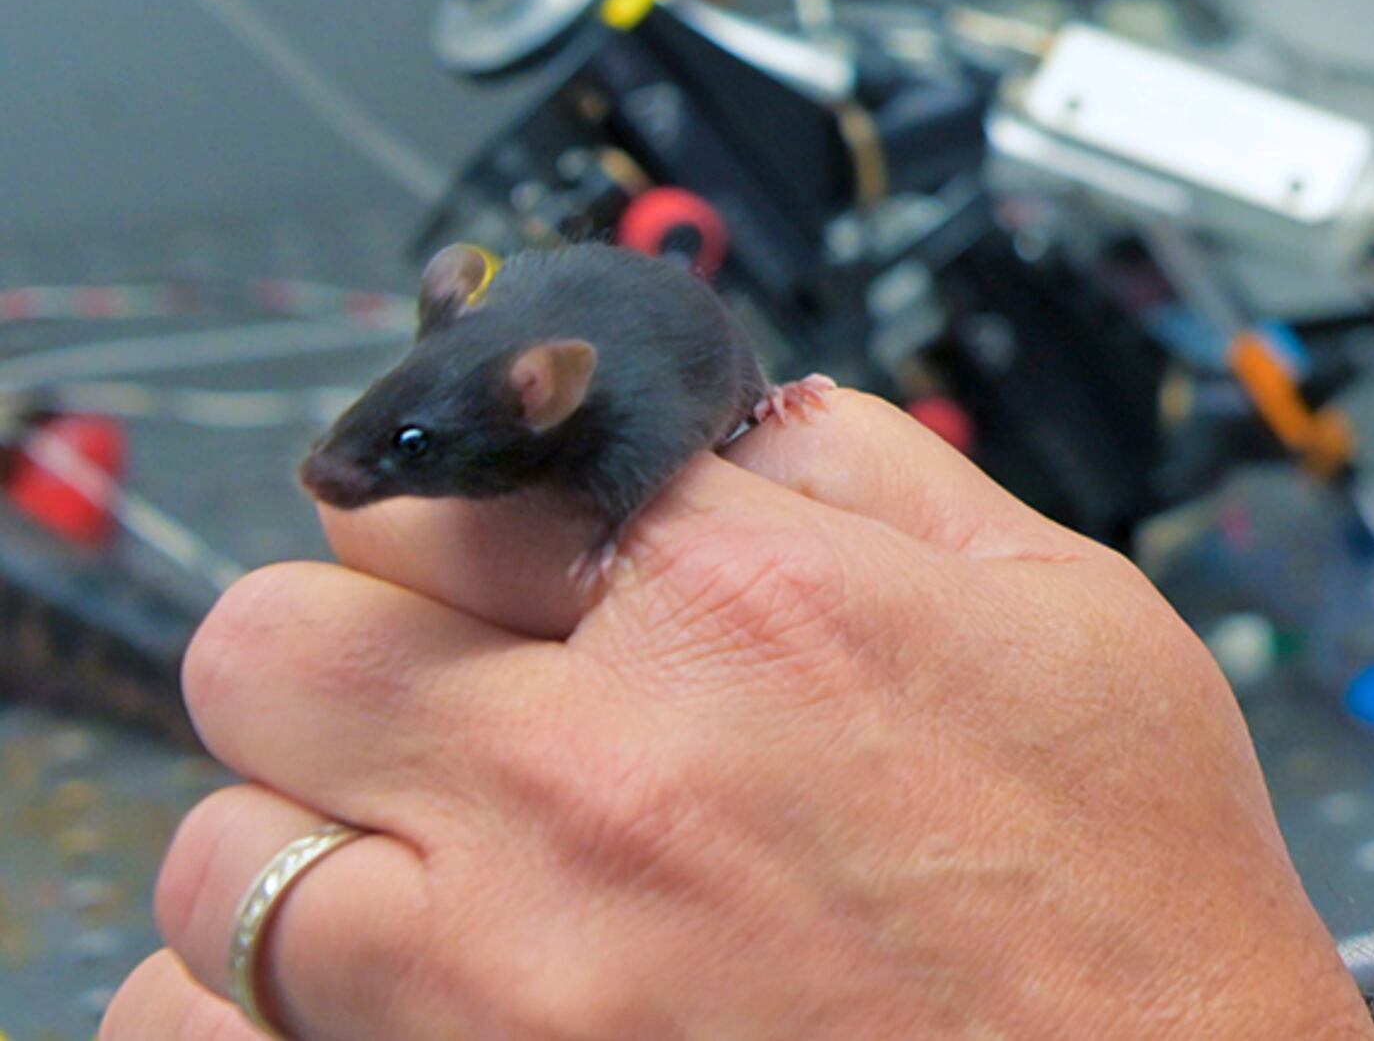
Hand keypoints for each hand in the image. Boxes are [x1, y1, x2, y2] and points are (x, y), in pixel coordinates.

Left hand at [110, 388, 1373, 1039]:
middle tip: (436, 706)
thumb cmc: (1133, 897)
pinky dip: (265, 1014)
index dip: (468, 516)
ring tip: (420, 872)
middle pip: (277, 641)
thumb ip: (867, 475)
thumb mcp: (1063, 601)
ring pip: (223, 851)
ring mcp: (513, 961)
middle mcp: (597, 766)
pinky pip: (219, 1036)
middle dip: (346, 658)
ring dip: (306, 846)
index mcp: (742, 601)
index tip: (493, 561)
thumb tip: (724, 416)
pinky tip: (377, 996)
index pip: (444, 475)